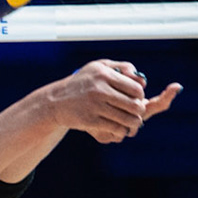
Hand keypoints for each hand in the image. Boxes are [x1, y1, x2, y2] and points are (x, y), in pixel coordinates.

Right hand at [45, 61, 181, 143]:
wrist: (56, 101)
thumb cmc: (83, 82)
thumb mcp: (99, 67)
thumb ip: (122, 67)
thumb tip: (142, 80)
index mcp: (104, 74)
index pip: (135, 88)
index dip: (140, 96)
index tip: (137, 99)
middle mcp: (100, 89)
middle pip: (134, 105)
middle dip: (140, 111)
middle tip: (138, 113)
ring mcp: (94, 106)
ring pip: (126, 118)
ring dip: (133, 123)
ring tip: (133, 123)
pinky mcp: (90, 120)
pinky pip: (115, 128)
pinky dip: (122, 130)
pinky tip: (121, 129)